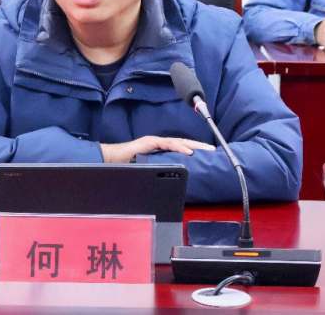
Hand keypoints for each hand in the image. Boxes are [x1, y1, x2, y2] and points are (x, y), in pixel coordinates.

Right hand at [100, 136, 214, 162]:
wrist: (111, 160)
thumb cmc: (127, 166)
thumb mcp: (148, 170)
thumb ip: (160, 172)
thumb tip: (173, 182)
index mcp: (160, 149)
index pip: (181, 148)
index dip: (194, 150)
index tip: (207, 154)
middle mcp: (159, 143)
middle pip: (183, 143)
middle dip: (199, 146)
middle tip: (213, 150)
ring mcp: (155, 141)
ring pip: (178, 141)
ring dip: (193, 145)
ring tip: (205, 149)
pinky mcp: (149, 142)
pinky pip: (167, 144)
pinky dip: (179, 147)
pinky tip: (188, 151)